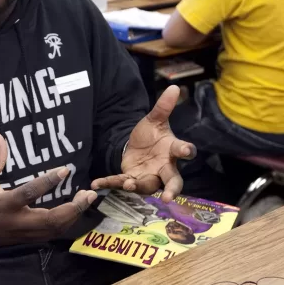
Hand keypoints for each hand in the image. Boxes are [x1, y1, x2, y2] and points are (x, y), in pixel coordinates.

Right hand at [0, 134, 96, 249]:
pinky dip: (65, 223)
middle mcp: (17, 222)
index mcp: (4, 205)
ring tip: (85, 200)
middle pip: (52, 220)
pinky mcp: (25, 240)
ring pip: (54, 230)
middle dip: (73, 208)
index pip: (30, 193)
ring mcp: (23, 234)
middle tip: (88, 194)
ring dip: (73, 216)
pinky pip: (50, 234)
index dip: (49, 182)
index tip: (65, 169)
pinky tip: (73, 211)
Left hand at [92, 86, 195, 201]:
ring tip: (128, 185)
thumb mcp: (154, 120)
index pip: (183, 151)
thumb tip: (174, 87)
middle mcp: (164, 168)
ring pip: (147, 186)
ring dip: (137, 186)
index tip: (187, 150)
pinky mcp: (131, 179)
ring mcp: (148, 176)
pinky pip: (121, 182)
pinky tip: (96, 183)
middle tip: (169, 197)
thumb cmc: (151, 135)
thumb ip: (163, 107)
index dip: (186, 151)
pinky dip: (109, 182)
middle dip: (171, 190)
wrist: (135, 146)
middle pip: (172, 181)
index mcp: (172, 151)